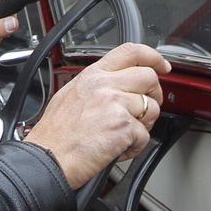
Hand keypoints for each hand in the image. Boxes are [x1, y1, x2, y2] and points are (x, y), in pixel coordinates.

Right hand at [24, 42, 169, 188]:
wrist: (48, 158)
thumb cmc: (55, 135)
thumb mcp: (71, 95)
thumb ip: (97, 86)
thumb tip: (117, 85)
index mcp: (93, 75)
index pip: (130, 51)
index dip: (153, 56)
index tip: (162, 65)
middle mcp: (104, 85)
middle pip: (149, 77)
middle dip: (154, 95)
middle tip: (145, 109)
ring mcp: (115, 104)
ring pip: (152, 108)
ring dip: (143, 126)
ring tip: (123, 136)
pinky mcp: (123, 126)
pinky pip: (145, 135)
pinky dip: (134, 147)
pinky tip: (117, 150)